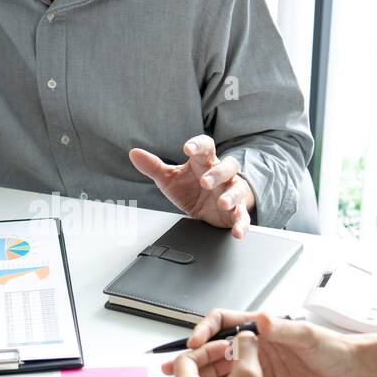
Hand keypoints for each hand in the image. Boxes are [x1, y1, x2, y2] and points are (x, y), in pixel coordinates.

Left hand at [129, 135, 253, 237]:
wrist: (210, 207)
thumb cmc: (191, 187)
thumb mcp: (170, 178)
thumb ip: (153, 166)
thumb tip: (134, 153)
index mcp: (204, 163)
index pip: (205, 147)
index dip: (198, 145)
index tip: (188, 148)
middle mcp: (221, 176)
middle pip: (226, 167)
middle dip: (217, 174)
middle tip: (205, 181)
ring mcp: (230, 193)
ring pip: (236, 189)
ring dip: (231, 196)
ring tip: (222, 202)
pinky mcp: (235, 212)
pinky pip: (242, 216)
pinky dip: (242, 224)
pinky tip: (237, 231)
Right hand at [161, 309, 360, 376]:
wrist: (350, 372)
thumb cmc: (333, 348)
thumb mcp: (307, 337)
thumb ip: (284, 329)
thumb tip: (263, 319)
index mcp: (262, 328)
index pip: (223, 322)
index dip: (204, 329)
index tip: (193, 343)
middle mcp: (256, 345)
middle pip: (215, 347)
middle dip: (192, 355)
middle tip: (173, 367)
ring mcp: (257, 366)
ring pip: (220, 368)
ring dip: (200, 375)